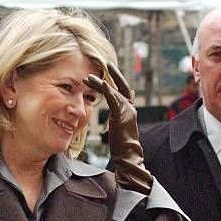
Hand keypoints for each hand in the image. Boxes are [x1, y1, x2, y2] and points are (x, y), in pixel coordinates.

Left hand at [84, 62, 152, 193]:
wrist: (127, 157)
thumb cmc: (121, 148)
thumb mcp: (117, 130)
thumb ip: (116, 120)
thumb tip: (112, 118)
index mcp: (129, 111)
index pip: (123, 92)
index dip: (116, 82)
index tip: (108, 74)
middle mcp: (130, 108)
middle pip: (123, 86)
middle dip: (115, 74)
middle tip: (106, 62)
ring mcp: (128, 110)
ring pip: (115, 90)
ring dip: (102, 80)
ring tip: (90, 74)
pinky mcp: (122, 113)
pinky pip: (112, 96)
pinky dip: (103, 87)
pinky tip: (93, 81)